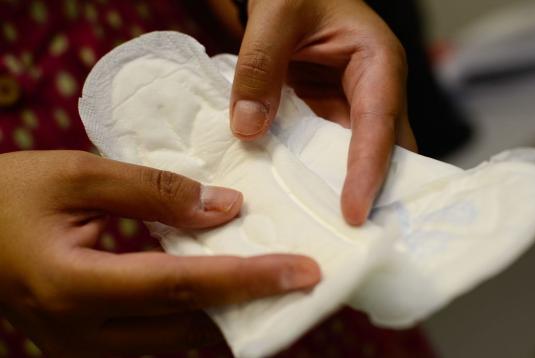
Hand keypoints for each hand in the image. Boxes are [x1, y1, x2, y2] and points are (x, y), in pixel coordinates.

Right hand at [0, 151, 319, 356]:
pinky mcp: (84, 343)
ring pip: (175, 339)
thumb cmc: (5, 195)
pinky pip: (154, 336)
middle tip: (300, 280)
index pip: (182, 286)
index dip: (248, 279)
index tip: (303, 272)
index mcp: (75, 287)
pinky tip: (217, 288)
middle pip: (188, 324)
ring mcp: (81, 347)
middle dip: (250, 304)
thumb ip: (154, 191)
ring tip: (269, 283)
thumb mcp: (77, 175)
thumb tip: (225, 209)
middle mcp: (81, 333)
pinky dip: (192, 314)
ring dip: (225, 313)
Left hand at [229, 0, 417, 225]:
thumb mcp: (276, 13)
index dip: (369, 170)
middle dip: (372, 195)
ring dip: (342, 194)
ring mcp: (352, 108)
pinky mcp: (329, 118)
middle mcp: (374, 91)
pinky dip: (316, 179)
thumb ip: (260, 64)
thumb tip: (248, 128)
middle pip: (382, 152)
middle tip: (356, 242)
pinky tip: (298, 205)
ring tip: (328, 236)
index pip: (379, 123)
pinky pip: (327, 154)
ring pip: (356, 160)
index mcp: (377, 62)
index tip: (354, 213)